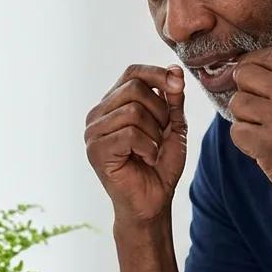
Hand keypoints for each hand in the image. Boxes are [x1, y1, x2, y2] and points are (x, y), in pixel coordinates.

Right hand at [85, 64, 188, 223]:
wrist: (152, 202)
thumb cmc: (160, 165)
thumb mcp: (173, 126)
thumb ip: (172, 99)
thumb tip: (175, 70)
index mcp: (113, 104)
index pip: (132, 73)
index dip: (157, 74)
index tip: (178, 84)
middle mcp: (98, 114)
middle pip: (134, 88)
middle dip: (160, 111)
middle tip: (161, 135)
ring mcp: (93, 132)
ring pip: (133, 111)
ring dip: (154, 133)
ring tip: (152, 150)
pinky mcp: (96, 150)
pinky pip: (129, 134)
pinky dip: (147, 148)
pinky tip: (146, 159)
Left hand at [228, 49, 271, 220]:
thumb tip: (252, 69)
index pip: (267, 55)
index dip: (250, 63)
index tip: (248, 78)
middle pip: (245, 74)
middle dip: (244, 91)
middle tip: (257, 111)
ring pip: (237, 103)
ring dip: (245, 119)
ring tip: (265, 133)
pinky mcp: (267, 145)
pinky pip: (237, 131)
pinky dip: (245, 143)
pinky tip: (264, 150)